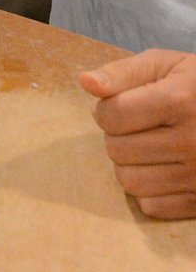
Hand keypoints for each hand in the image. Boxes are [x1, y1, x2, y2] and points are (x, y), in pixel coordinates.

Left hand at [80, 49, 195, 219]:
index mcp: (179, 101)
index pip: (112, 116)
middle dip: (116, 135)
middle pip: (117, 150)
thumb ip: (122, 72)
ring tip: (145, 145)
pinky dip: (147, 189)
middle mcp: (191, 142)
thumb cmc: (195, 85)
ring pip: (130, 182)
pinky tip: (160, 167)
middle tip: (134, 125)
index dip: (104, 108)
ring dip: (128, 163)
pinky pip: (152, 206)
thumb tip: (85, 82)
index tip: (117, 104)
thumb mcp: (164, 65)